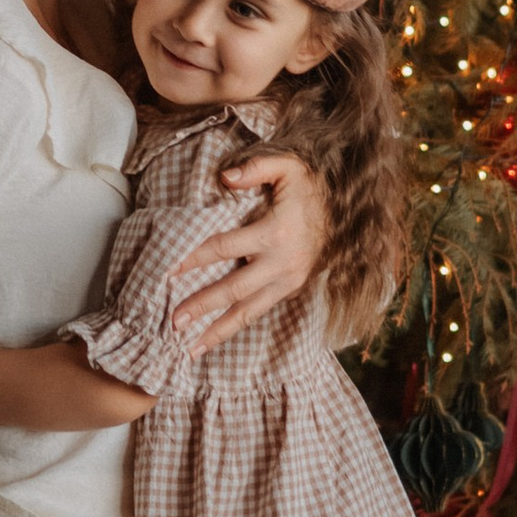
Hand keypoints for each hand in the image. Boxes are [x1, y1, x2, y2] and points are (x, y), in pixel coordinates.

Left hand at [170, 150, 326, 346]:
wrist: (347, 212)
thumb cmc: (308, 187)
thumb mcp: (287, 167)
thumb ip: (256, 168)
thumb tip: (225, 176)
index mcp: (275, 233)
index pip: (225, 247)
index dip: (195, 258)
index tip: (169, 269)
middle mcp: (281, 264)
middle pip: (234, 289)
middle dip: (202, 306)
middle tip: (173, 322)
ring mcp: (287, 282)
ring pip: (247, 312)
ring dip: (217, 331)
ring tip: (189, 349)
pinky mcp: (289, 291)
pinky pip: (258, 312)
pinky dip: (235, 328)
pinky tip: (213, 340)